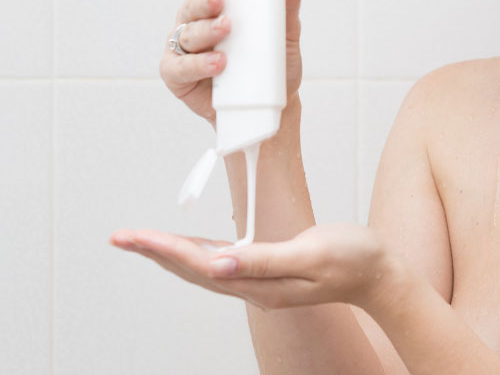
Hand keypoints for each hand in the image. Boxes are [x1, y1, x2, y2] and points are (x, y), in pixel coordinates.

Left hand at [109, 224, 395, 311]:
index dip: (164, 249)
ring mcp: (257, 281)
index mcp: (260, 282)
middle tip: (122, 237)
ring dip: (169, 253)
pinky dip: (194, 252)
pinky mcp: (264, 271)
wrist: (377, 273)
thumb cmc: (351, 258)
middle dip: (154, 252)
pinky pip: (218, 263)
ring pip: (201, 267)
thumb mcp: (310, 254)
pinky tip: (186, 246)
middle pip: (191, 268)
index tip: (133, 237)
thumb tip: (216, 266)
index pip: (199, 264)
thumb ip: (263, 261)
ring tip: (142, 241)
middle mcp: (252, 286)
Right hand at [159, 0, 304, 126]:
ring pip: (187, 34)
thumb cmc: (271, 67)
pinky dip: (197, 65)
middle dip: (203, 0)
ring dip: (205, 31)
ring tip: (226, 30)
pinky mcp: (178, 76)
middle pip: (192, 4)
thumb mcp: (285, 32)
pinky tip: (218, 63)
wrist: (268, 107)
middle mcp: (196, 24)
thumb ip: (287, 0)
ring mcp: (185, 50)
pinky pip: (181, 67)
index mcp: (216, 7)